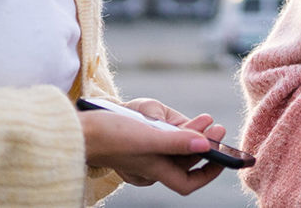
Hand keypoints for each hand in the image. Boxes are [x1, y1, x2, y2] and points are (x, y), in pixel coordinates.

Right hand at [79, 98, 227, 194]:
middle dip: (204, 145)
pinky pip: (163, 141)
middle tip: (218, 127)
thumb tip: (206, 145)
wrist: (77, 129)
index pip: (188, 183)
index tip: (223, 156)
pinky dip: (176, 131)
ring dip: (192, 134)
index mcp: (154, 170)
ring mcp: (143, 154)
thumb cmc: (109, 135)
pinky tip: (182, 121)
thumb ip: (176, 141)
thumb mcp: (147, 136)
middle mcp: (150, 166)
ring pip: (175, 149)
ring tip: (206, 119)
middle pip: (185, 161)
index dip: (208, 173)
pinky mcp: (136, 142)